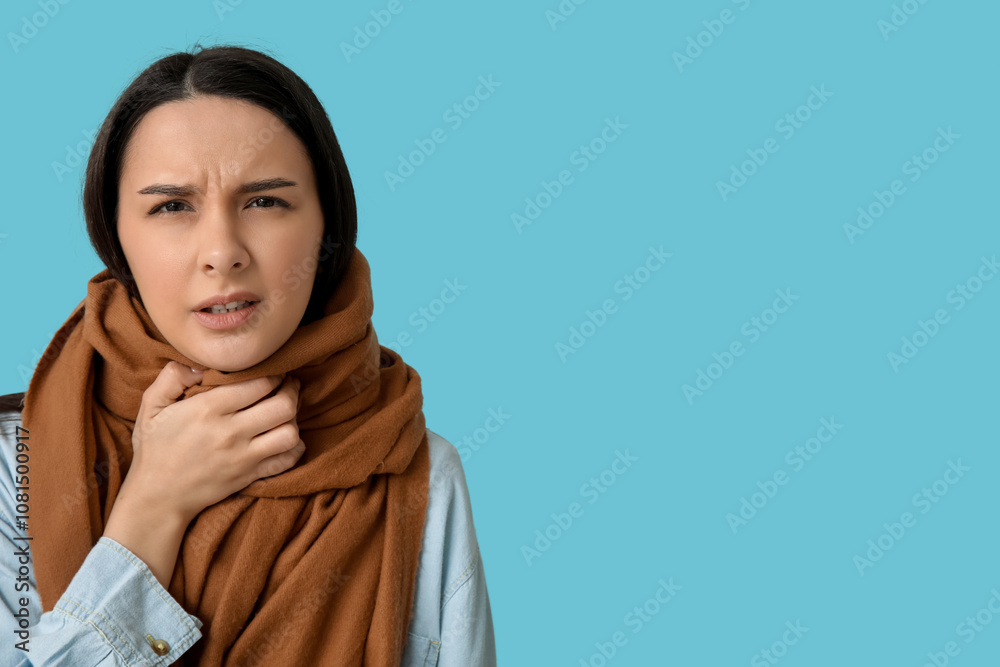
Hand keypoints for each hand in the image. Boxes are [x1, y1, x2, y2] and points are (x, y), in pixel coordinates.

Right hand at [121, 360, 304, 525]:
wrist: (157, 498)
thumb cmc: (154, 449)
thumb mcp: (150, 406)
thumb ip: (172, 377)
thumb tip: (198, 364)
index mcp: (208, 409)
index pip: (259, 383)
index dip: (272, 373)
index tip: (271, 371)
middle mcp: (230, 432)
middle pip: (283, 406)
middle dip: (291, 390)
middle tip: (286, 385)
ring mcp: (243, 457)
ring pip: (290, 433)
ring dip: (293, 419)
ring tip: (285, 410)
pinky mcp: (250, 476)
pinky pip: (287, 460)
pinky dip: (294, 448)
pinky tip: (284, 437)